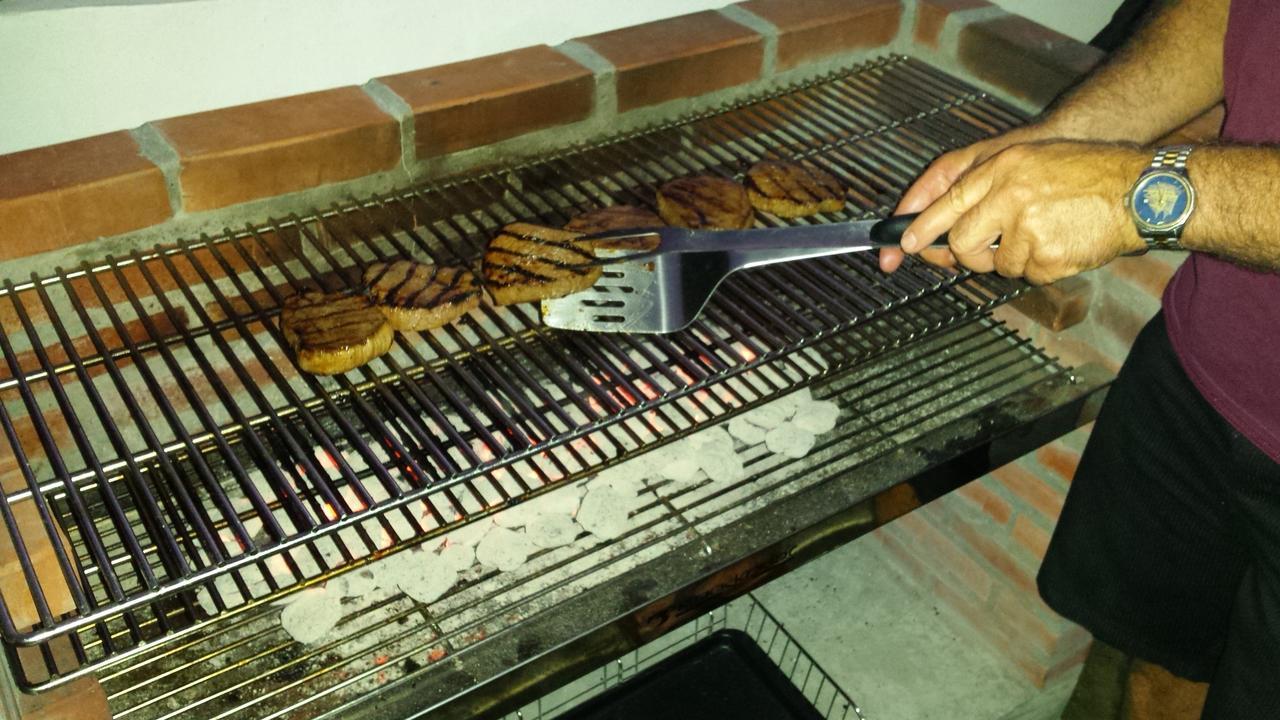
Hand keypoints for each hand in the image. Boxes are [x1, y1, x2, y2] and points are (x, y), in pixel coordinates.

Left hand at [898, 142, 1149, 283]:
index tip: (904, 244)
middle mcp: (1010, 196)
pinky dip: (1039, 266)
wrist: (1140, 191)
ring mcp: (1028, 229)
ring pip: (996, 264)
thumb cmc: (1088, 173)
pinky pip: (1026, 274)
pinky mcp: (1047, 257)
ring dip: (1013, 258)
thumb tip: (948, 220)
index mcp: (1005, 168)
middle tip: (991, 247)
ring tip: (1045, 232)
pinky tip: (1061, 243)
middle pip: (963, 242)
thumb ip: (989, 184)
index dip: (921, 226)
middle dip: (968, 254)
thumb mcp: (1032, 160)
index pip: (948, 201)